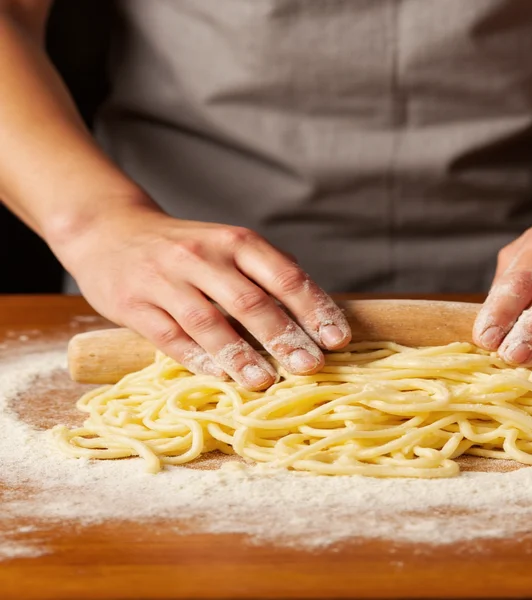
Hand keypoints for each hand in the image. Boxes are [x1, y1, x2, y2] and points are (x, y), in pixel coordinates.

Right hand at [56, 205, 350, 389]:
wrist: (110, 232)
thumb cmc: (187, 248)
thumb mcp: (229, 244)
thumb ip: (269, 271)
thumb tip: (318, 307)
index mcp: (235, 242)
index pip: (284, 276)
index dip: (314, 308)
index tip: (337, 338)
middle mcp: (202, 257)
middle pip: (250, 301)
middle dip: (284, 336)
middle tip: (311, 366)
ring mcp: (166, 281)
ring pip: (208, 323)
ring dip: (240, 355)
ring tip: (265, 381)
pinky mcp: (135, 305)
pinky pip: (170, 337)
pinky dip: (198, 358)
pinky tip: (220, 375)